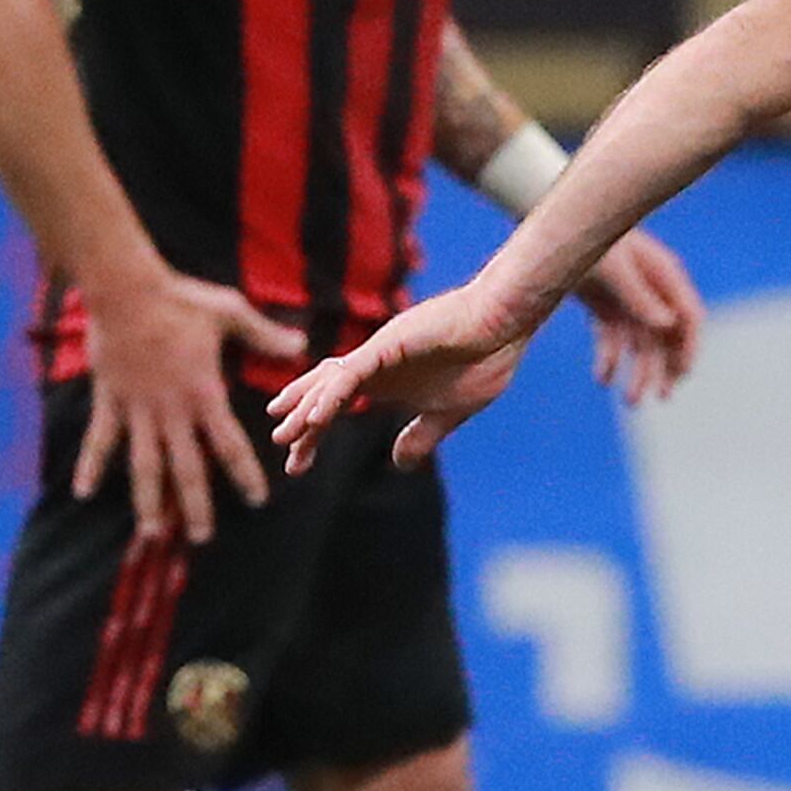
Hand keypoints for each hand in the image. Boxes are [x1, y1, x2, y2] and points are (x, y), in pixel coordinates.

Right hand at [72, 265, 306, 544]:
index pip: (230, 444)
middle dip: (196, 505)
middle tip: (203, 538)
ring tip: (154, 533)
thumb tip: (303, 344)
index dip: (244, 474)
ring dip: (150, 501)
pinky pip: (99, 441)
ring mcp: (137, 409)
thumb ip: (266, 335)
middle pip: (186, 469)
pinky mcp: (109, 401)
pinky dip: (91, 467)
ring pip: (144, 465)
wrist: (125, 289)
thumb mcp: (231, 314)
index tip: (257, 500)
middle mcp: (171, 411)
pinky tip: (82, 494)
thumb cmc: (181, 299)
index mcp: (204, 394)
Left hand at [267, 281, 535, 475]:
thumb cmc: (485, 359)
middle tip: (284, 453)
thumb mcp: (447, 413)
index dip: (313, 436)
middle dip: (300, 425)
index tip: (297, 466)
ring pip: (330, 383)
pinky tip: (315, 418)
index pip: (336, 411)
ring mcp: (378, 355)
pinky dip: (330, 395)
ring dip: (305, 408)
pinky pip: (351, 373)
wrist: (507, 323)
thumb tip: (399, 463)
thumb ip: (420, 437)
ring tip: (284, 433)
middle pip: (324, 397)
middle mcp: (373, 368)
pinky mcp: (387, 344)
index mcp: (386, 385)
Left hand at [575, 228, 704, 406]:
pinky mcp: (605, 302)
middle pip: (667, 334)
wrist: (546, 223)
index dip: (689, 347)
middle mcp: (651, 288)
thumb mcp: (612, 267)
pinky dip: (611, 358)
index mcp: (664, 275)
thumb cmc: (584, 238)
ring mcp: (628, 296)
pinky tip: (602, 378)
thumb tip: (668, 325)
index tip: (681, 377)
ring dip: (638, 370)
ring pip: (641, 341)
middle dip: (664, 368)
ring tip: (630, 401)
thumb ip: (639, 296)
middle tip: (660, 398)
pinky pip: (615, 336)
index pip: (689, 316)